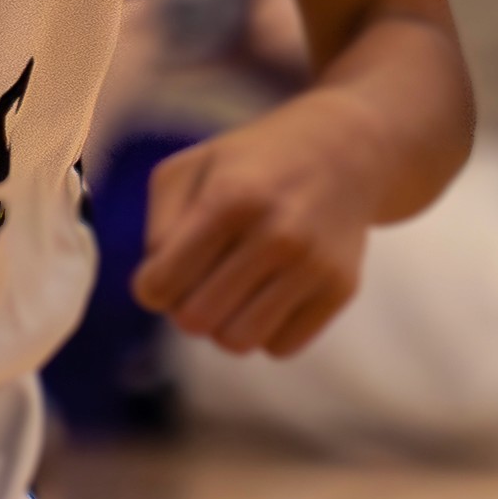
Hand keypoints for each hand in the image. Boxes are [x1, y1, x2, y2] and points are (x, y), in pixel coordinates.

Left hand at [134, 99, 385, 357]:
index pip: (160, 285)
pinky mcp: (341, 287)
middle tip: (200, 280)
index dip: (152, 286)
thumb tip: (158, 289)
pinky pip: (280, 347)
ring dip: (224, 325)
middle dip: (185, 307)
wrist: (345, 151)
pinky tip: (270, 294)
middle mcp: (277, 233)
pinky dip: (266, 330)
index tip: (165, 270)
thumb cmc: (249, 166)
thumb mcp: (190, 168)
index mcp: (230, 198)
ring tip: (231, 291)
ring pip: (238, 343)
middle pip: (195, 320)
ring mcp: (314, 263)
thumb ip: (159, 226)